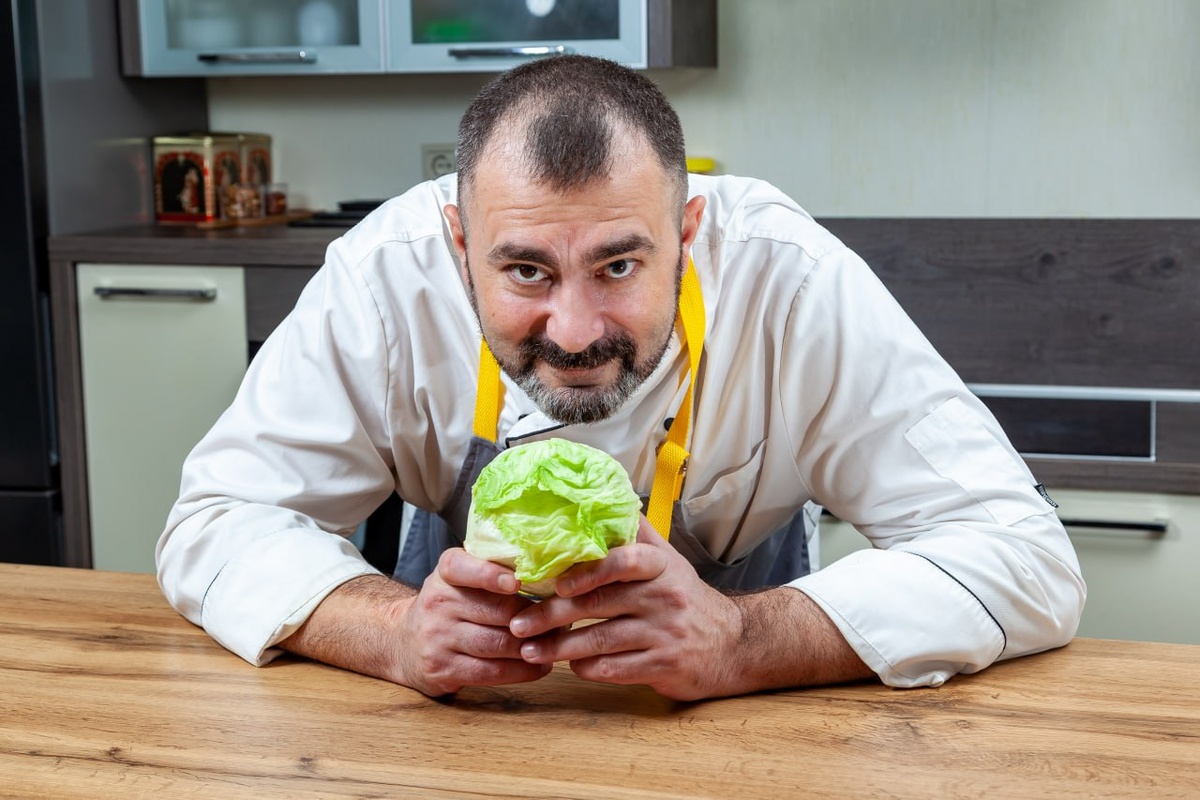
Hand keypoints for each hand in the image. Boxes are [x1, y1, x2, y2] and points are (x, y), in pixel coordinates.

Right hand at [395, 548, 553, 695]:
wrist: (402, 643)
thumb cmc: (447, 606)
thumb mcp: (458, 578)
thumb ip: (492, 569)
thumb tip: (547, 572)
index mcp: (446, 574)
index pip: (463, 567)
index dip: (490, 575)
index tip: (516, 583)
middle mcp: (437, 603)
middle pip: (496, 611)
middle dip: (534, 617)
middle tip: (562, 619)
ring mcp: (438, 638)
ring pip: (497, 643)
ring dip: (533, 645)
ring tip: (556, 644)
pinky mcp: (444, 669)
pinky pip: (491, 671)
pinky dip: (521, 670)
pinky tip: (539, 666)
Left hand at [507, 517, 746, 700]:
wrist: (732, 643)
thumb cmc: (686, 597)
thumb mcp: (668, 560)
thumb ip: (635, 534)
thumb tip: (604, 496)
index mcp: (660, 567)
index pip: (623, 561)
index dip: (587, 570)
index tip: (555, 583)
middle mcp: (663, 597)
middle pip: (599, 604)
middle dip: (552, 616)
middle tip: (519, 623)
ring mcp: (664, 634)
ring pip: (601, 641)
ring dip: (560, 648)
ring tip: (529, 649)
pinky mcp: (663, 666)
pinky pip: (615, 669)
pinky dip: (586, 668)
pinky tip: (569, 665)